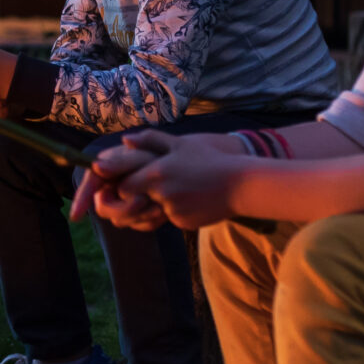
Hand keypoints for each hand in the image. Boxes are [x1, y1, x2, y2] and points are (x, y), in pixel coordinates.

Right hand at [71, 134, 165, 223]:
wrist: (187, 171)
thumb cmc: (163, 156)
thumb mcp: (142, 156)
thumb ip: (120, 162)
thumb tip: (96, 166)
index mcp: (108, 168)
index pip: (89, 185)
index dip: (81, 200)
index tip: (75, 217)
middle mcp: (112, 186)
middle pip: (104, 208)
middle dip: (123, 208)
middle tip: (142, 200)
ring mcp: (125, 202)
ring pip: (121, 220)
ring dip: (140, 214)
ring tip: (160, 204)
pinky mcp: (139, 214)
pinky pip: (138, 225)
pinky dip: (151, 220)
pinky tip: (164, 210)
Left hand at [101, 135, 247, 229]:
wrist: (239, 184)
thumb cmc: (209, 159)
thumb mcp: (180, 143)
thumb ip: (150, 140)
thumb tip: (125, 140)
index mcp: (156, 174)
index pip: (124, 187)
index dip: (126, 185)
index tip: (133, 180)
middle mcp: (161, 195)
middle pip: (135, 203)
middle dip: (138, 197)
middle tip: (150, 187)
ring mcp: (172, 211)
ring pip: (153, 211)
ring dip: (158, 204)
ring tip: (178, 189)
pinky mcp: (183, 223)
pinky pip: (171, 218)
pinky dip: (176, 211)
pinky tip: (192, 199)